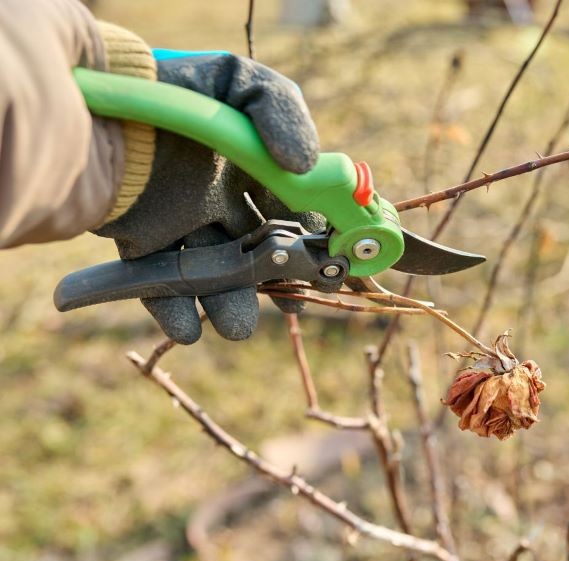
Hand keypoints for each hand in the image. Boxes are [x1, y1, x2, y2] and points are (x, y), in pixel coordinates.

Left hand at [95, 51, 323, 343]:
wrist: (94, 98)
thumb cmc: (173, 85)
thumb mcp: (239, 82)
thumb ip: (281, 112)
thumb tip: (305, 166)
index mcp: (251, 167)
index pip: (294, 209)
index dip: (316, 237)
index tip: (332, 262)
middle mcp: (221, 198)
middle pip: (258, 250)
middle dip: (278, 281)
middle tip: (293, 302)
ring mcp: (181, 222)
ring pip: (215, 274)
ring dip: (229, 304)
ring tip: (236, 327)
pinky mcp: (140, 240)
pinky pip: (158, 283)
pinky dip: (173, 309)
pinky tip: (187, 328)